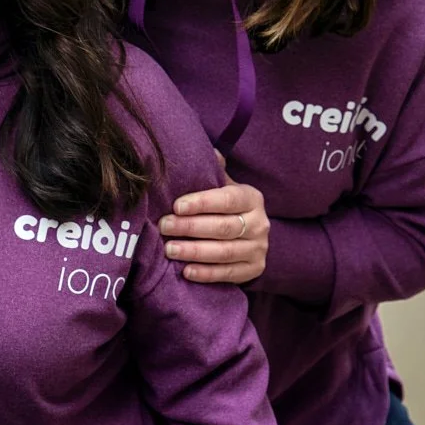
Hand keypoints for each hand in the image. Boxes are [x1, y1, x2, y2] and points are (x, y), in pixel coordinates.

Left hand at [158, 155, 269, 283]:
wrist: (251, 235)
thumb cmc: (227, 206)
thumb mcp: (224, 185)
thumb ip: (214, 171)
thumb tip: (206, 150)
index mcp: (252, 198)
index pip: (227, 200)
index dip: (202, 203)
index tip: (176, 205)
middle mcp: (260, 224)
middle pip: (223, 227)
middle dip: (191, 227)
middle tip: (164, 226)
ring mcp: (259, 249)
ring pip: (224, 252)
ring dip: (195, 251)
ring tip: (170, 249)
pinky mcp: (255, 270)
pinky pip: (228, 274)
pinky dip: (206, 274)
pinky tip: (186, 271)